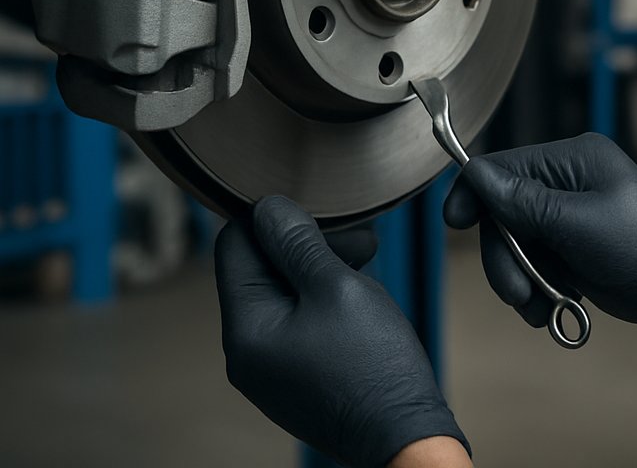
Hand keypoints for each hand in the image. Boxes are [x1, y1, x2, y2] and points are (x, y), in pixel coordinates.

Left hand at [215, 196, 469, 466]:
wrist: (400, 433)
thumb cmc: (372, 366)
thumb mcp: (338, 288)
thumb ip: (298, 243)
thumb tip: (267, 207)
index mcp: (245, 328)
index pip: (233, 246)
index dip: (273, 219)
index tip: (320, 211)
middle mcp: (246, 350)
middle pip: (259, 268)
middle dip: (305, 243)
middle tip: (358, 239)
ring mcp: (269, 366)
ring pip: (283, 291)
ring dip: (320, 267)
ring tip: (366, 262)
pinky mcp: (293, 374)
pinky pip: (297, 319)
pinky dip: (325, 296)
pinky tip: (360, 295)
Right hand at [442, 133, 636, 345]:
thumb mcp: (579, 225)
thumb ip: (525, 202)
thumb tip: (476, 174)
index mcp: (574, 159)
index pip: (503, 167)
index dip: (474, 195)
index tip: (455, 224)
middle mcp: (568, 182)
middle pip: (503, 213)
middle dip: (505, 256)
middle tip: (517, 293)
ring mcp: (570, 216)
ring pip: (515, 244)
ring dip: (521, 280)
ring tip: (540, 308)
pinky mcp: (572, 248)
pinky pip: (535, 264)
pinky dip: (537, 289)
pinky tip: (551, 309)